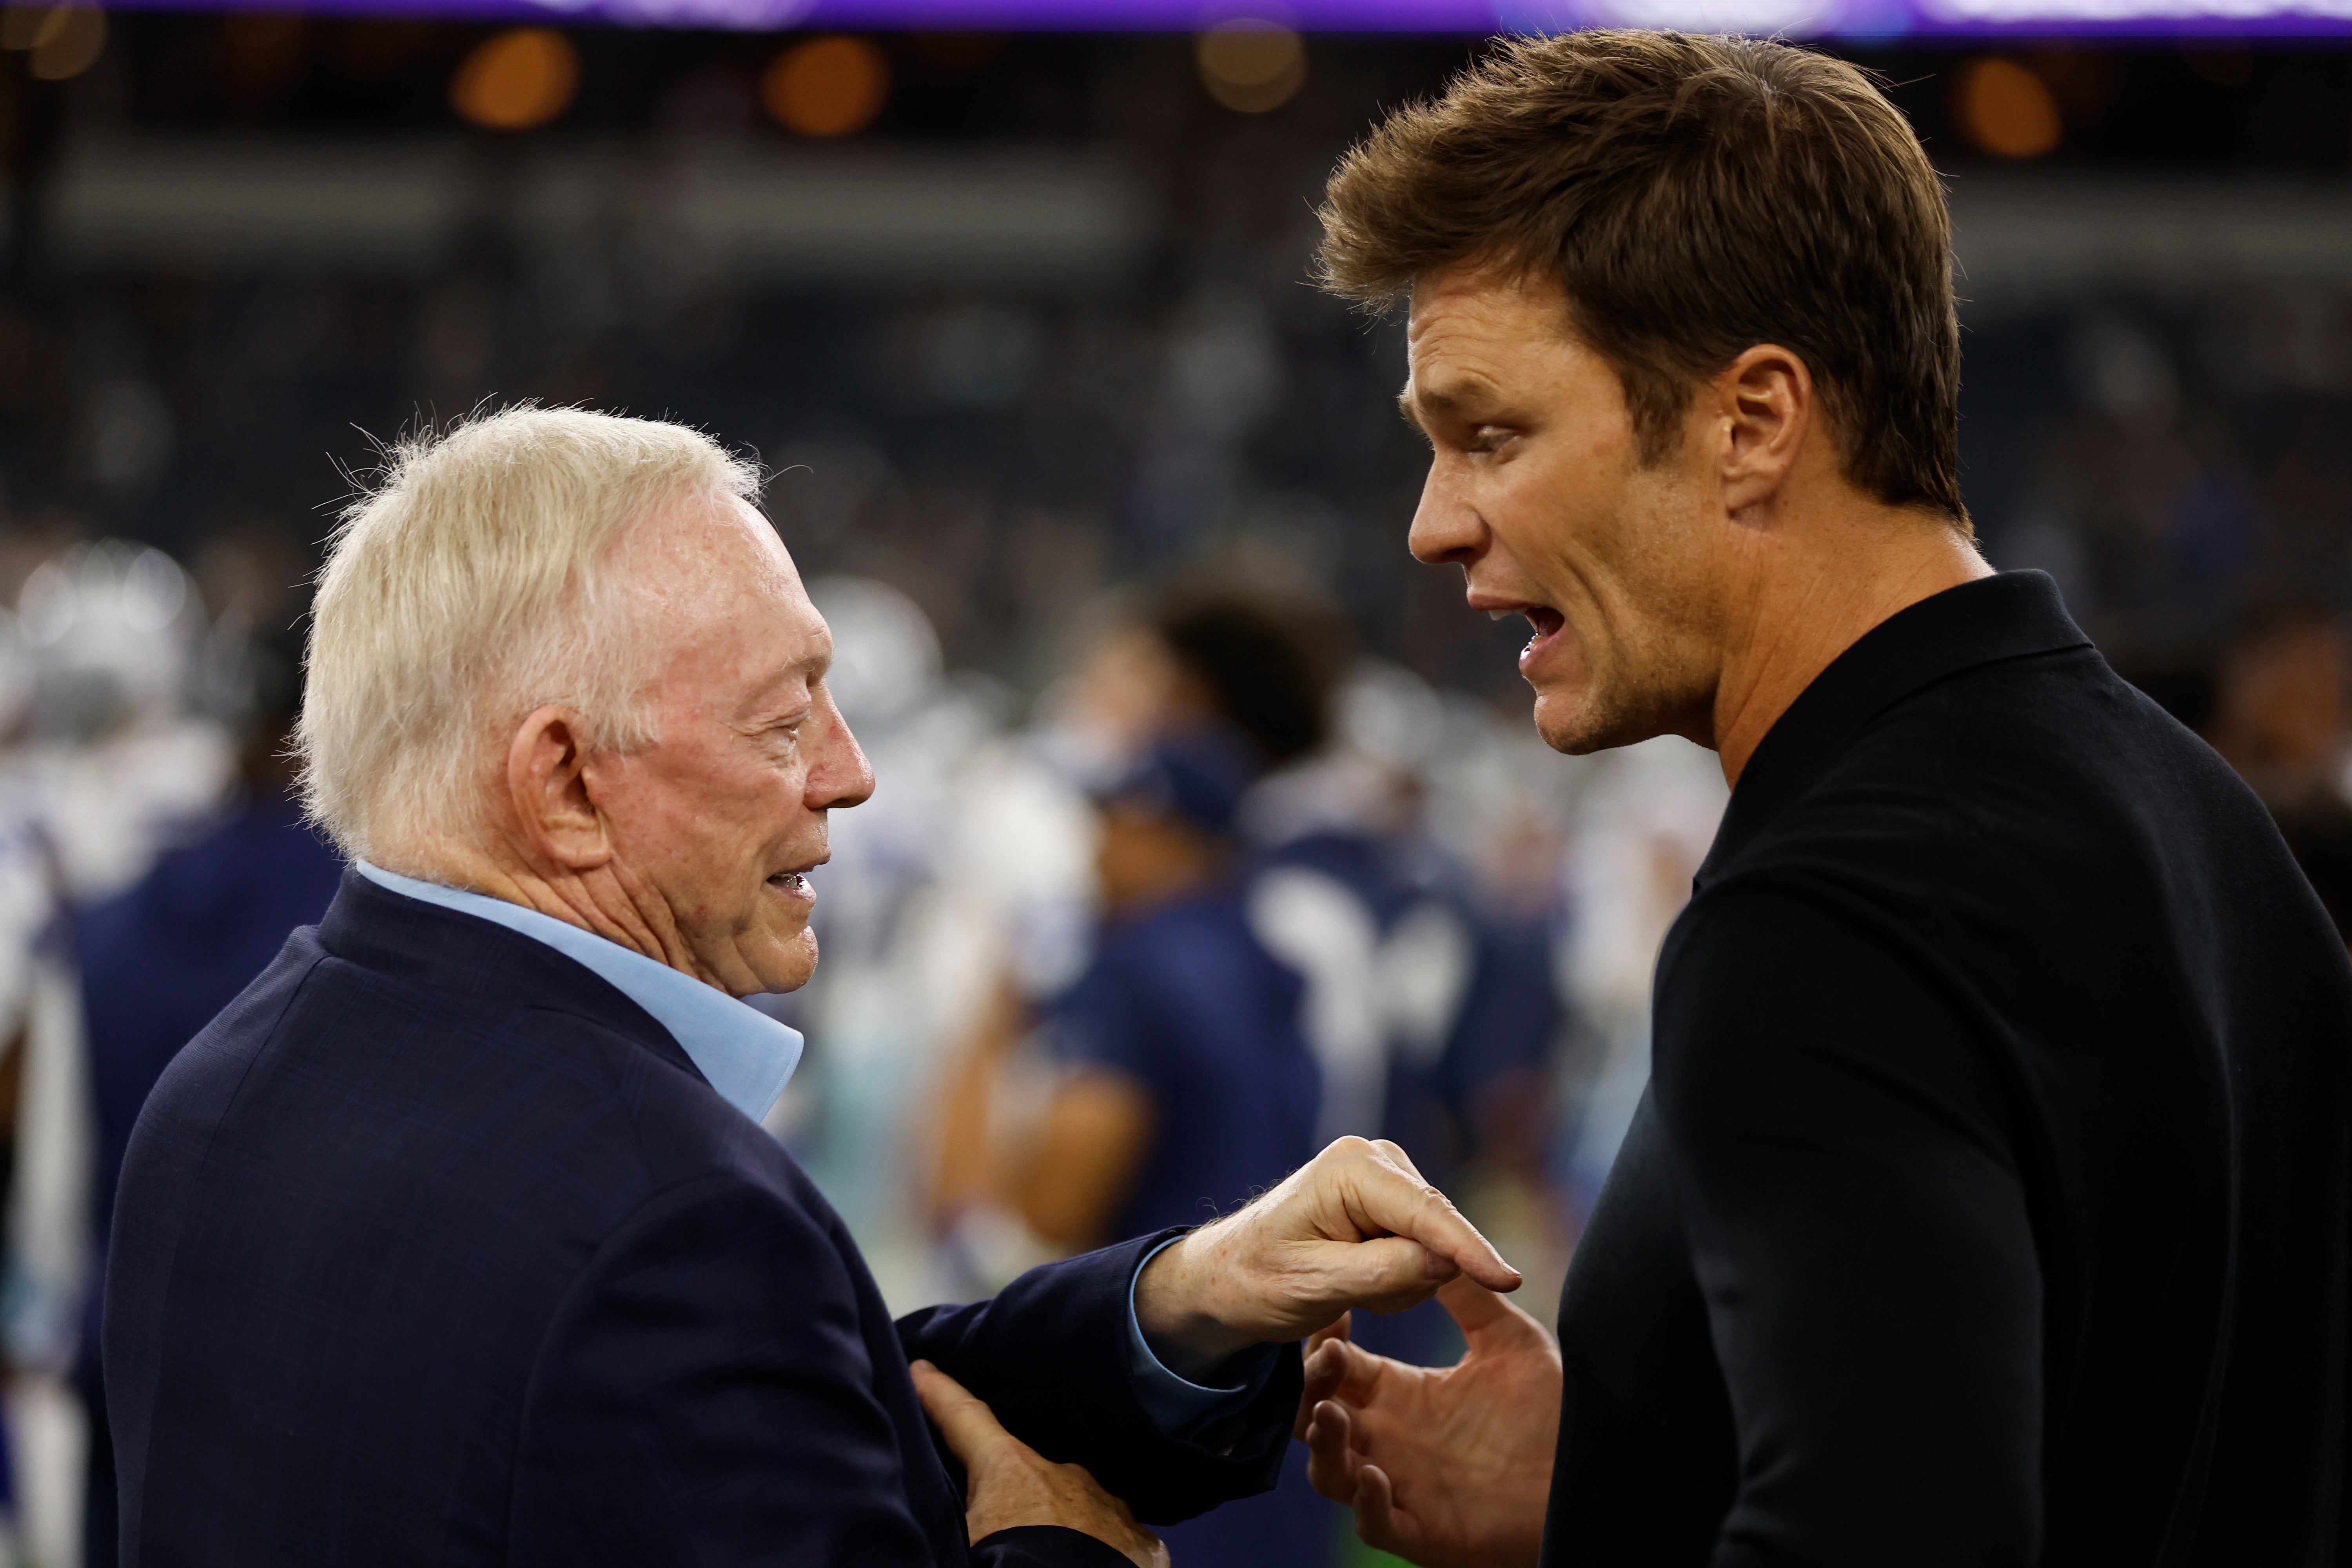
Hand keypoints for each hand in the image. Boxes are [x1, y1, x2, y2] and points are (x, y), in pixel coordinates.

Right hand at [911, 1360, 1168, 1567]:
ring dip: (1062, 1525)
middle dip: (1017, 1494)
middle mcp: (1064, 1476)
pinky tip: (1089, 1563)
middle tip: (1004, 1527)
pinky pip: (1117, 1537)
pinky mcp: (1142, 1544)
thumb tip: (926, 1507)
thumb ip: (951, 1509)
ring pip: (1077, 1507)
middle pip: (1028, 1474)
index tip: (922, 1368)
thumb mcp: (960, 1536)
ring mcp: (1108, 1508)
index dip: (940, 1392)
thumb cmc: (1010, 1564)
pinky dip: (1102, 1548)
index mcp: (1011, 1471)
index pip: (965, 1418)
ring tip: (1049, 1555)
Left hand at [1134, 1136, 1521, 1375]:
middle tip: (1351, 1294)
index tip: (1509, 1281)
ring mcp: (1389, 1180)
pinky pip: (1428, 1253)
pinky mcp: (1397, 1204)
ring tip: (1347, 1284)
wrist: (1230, 1277)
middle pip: (1437, 1229)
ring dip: (1400, 1283)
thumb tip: (1446, 1263)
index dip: (1469, 1249)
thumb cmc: (1258, 1278)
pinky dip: (1399, 1279)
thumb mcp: (1313, 1284)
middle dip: (1408, 1277)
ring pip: (1436, 1247)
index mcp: (1351, 1167)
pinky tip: (1359, 1278)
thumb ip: (1381, 1272)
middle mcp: (1376, 1160)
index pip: (1426, 1212)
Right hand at [1299, 1276, 1559, 1567]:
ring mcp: (1398, 1486)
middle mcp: (1389, 1439)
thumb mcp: (1509, 1342)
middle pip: (1318, 1415)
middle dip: (1310, 1388)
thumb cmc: (1547, 1412)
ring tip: (1332, 1416)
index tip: (1334, 1310)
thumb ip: (1470, 1297)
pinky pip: (1374, 1523)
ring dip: (1324, 1446)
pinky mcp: (1419, 1530)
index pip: (1340, 1366)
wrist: (1585, 1477)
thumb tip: (1439, 1238)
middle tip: (1328, 1358)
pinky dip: (1367, 1503)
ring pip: (1330, 1473)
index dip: (1325, 1342)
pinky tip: (1375, 1477)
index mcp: (1401, 1394)